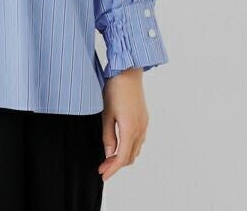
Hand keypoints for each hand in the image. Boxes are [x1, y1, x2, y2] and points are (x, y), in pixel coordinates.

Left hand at [98, 67, 148, 181]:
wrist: (128, 71)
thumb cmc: (115, 89)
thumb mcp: (106, 113)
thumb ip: (108, 135)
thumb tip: (109, 154)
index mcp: (130, 128)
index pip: (122, 157)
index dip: (112, 169)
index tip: (103, 175)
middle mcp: (140, 128)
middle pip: (130, 156)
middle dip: (116, 165)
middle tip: (102, 167)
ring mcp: (144, 123)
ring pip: (135, 149)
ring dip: (123, 156)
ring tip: (109, 157)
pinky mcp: (144, 118)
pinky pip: (139, 140)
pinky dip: (129, 147)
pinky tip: (120, 144)